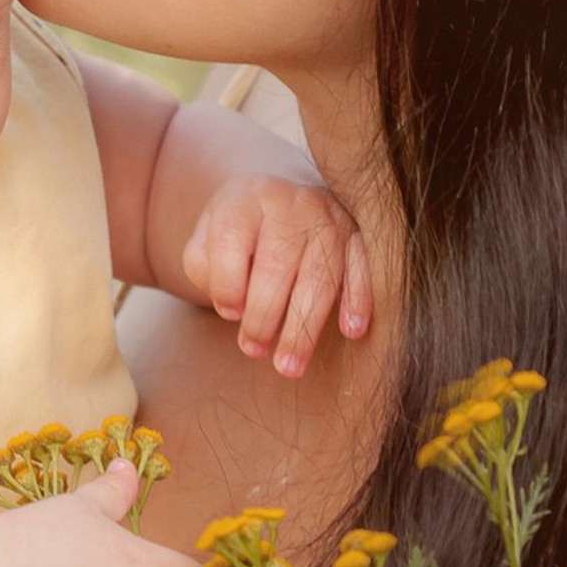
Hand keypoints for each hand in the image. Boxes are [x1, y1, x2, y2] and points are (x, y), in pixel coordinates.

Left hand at [181, 174, 372, 376]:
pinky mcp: (357, 233)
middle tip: (254, 351)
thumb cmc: (240, 236)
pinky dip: (359, 298)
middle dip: (263, 316)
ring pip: (320, 275)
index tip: (229, 314)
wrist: (280, 205)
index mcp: (246, 200)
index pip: (231, 240)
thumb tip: (235, 309)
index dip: (227, 284)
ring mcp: (328, 217)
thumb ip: (204, 269)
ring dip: (304, 326)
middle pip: (277, 265)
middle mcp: (290, 204)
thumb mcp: (207, 241)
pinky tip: (351, 330)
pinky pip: (363, 265)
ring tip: (289, 366)